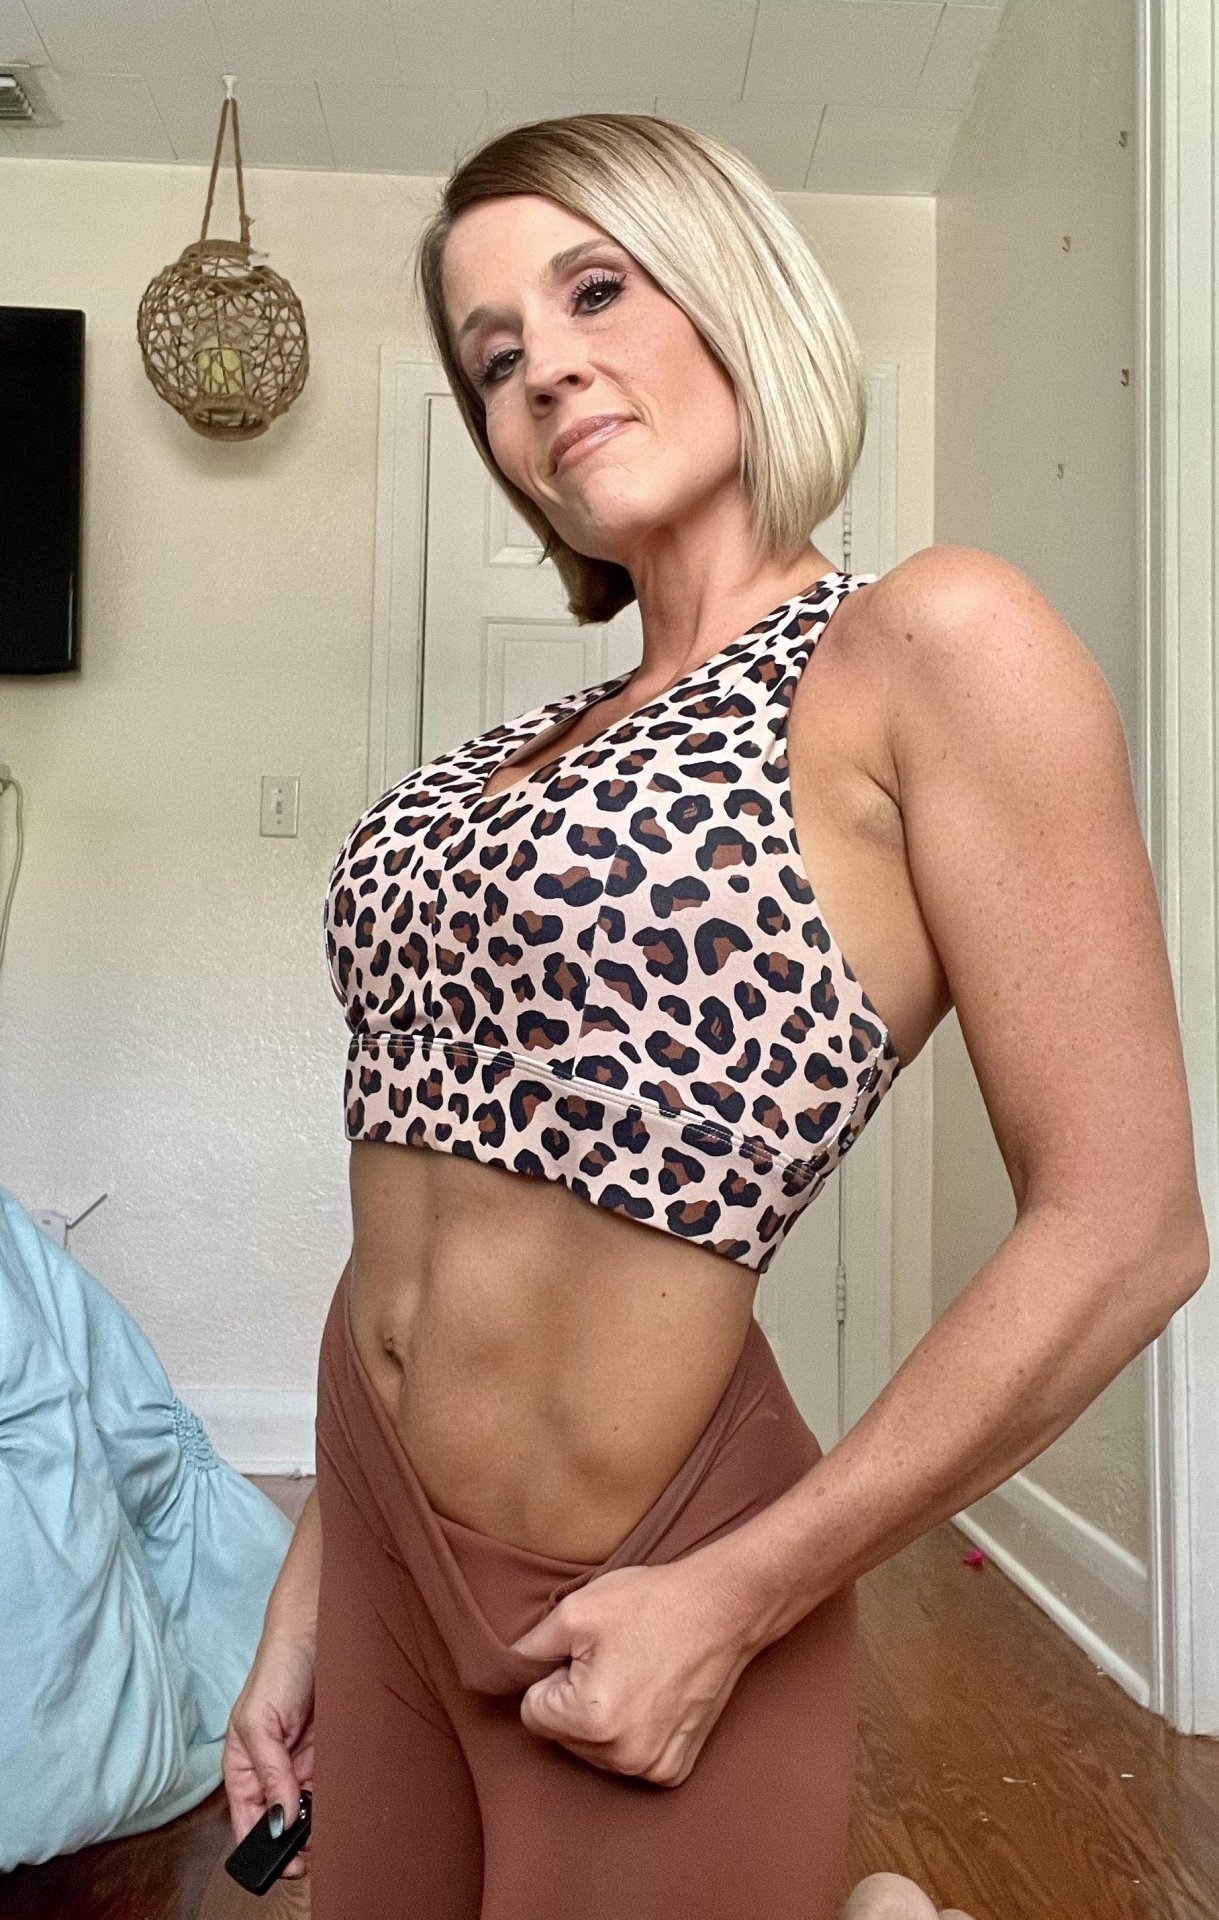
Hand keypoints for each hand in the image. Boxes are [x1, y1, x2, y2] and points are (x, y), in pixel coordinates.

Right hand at [222, 1629, 315, 1878]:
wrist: (319, 1632)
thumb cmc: (276, 1669)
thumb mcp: (259, 1721)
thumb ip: (268, 1771)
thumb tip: (279, 1818)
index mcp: (243, 1768)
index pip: (246, 1822)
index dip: (261, 1847)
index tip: (284, 1863)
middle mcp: (272, 1772)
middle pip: (280, 1824)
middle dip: (295, 1842)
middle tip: (315, 1851)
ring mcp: (301, 1765)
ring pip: (309, 1813)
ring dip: (320, 1825)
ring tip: (333, 1833)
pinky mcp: (329, 1755)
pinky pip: (332, 1788)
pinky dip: (338, 1802)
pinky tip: (346, 1807)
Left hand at [506, 1552, 754, 1787]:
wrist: (721, 1609)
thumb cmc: (650, 1604)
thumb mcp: (576, 1611)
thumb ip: (529, 1648)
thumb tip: (505, 1669)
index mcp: (589, 1720)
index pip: (532, 1712)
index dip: (551, 1678)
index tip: (583, 1655)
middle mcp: (622, 1756)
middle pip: (563, 1737)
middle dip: (574, 1701)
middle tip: (610, 1660)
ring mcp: (651, 1767)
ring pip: (594, 1750)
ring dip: (602, 1720)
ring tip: (633, 1674)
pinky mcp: (674, 1769)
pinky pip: (630, 1758)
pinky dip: (634, 1733)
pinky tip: (653, 1697)